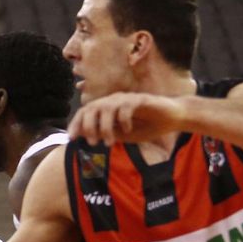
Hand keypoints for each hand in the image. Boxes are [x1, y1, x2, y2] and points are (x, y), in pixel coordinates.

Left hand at [68, 93, 186, 144]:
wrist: (171, 119)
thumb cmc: (146, 127)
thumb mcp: (122, 135)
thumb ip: (105, 133)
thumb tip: (85, 136)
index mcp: (107, 108)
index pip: (85, 111)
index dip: (76, 123)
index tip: (72, 138)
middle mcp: (114, 100)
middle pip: (92, 107)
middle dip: (88, 126)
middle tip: (93, 143)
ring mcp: (127, 98)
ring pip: (107, 107)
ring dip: (105, 127)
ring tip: (109, 142)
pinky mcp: (141, 99)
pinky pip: (126, 106)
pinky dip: (123, 120)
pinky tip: (128, 130)